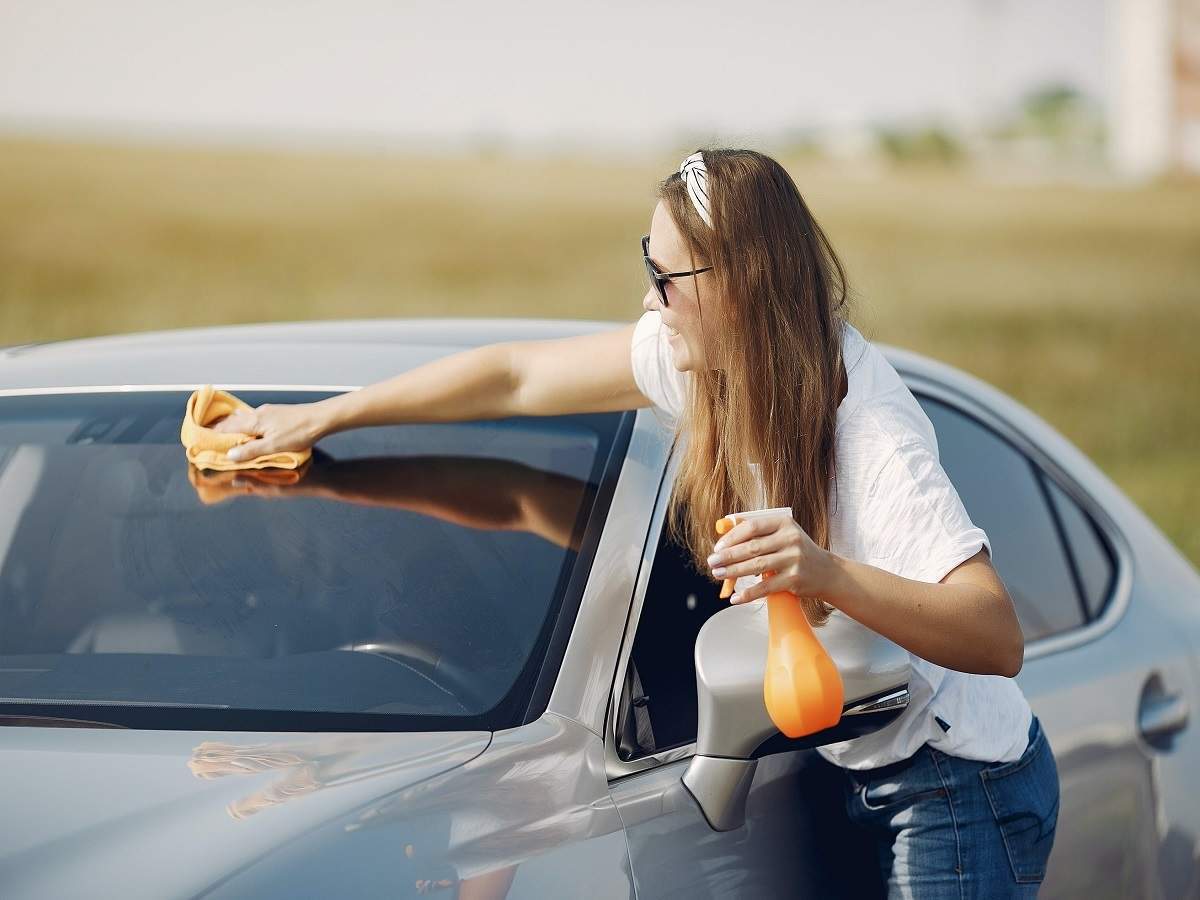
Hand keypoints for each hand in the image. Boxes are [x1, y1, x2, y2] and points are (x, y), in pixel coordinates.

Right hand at [211, 401, 326, 461]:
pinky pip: (254, 418)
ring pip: (244, 418)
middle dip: (220, 429)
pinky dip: (246, 423)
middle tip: (209, 436)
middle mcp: (258, 414)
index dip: (214, 435)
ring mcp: (268, 412)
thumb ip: (251, 451)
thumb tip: (229, 455)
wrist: (321, 418)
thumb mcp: (274, 446)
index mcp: (254, 422)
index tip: (201, 440)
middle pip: (233, 421)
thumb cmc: (299, 433)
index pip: (227, 428)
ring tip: (224, 432)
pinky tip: (249, 426)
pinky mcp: (276, 413)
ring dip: (233, 425)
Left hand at [706, 512, 837, 604]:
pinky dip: (748, 594)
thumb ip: (758, 533)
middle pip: (751, 547)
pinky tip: (735, 598)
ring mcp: (793, 559)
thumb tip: (724, 532)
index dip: (731, 537)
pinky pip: (765, 587)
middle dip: (728, 556)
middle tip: (712, 562)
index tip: (717, 547)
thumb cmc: (797, 551)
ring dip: (733, 572)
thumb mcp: (782, 534)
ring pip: (756, 566)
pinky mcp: (794, 579)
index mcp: (784, 523)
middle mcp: (790, 539)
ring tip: (718, 574)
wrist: (826, 572)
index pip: (752, 526)